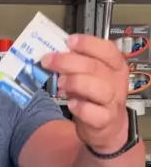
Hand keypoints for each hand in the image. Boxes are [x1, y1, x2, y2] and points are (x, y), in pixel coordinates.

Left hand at [41, 33, 128, 153]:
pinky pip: (95, 113)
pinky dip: (81, 108)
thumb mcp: (90, 76)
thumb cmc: (95, 96)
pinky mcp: (106, 120)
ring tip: (59, 84)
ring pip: (98, 88)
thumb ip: (77, 65)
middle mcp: (116, 81)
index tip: (68, 41)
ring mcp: (113, 101)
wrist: (107, 125)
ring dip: (75, 83)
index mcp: (115, 65)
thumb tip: (53, 55)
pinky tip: (71, 104)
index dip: (88, 44)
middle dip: (68, 62)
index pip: (107, 49)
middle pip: (95, 67)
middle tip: (48, 61)